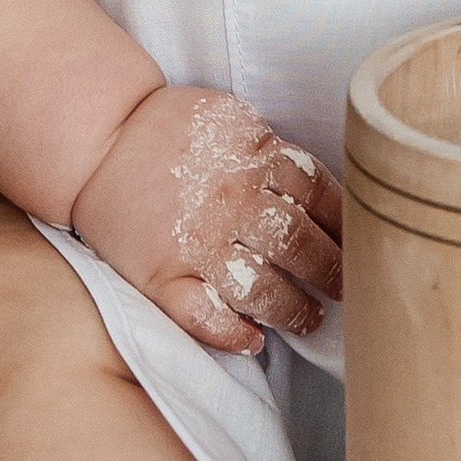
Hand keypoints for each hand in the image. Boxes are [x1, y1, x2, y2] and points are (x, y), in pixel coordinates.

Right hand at [69, 83, 342, 353]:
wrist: (98, 139)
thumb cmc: (171, 129)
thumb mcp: (233, 119)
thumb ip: (274, 153)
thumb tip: (322, 195)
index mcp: (253, 157)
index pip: (320, 196)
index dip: (347, 225)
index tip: (363, 244)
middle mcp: (230, 201)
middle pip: (298, 244)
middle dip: (331, 272)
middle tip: (346, 290)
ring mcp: (195, 241)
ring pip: (259, 286)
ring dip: (291, 308)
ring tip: (309, 319)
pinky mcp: (161, 274)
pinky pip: (200, 314)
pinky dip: (229, 333)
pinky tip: (250, 340)